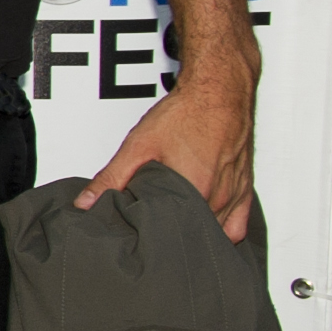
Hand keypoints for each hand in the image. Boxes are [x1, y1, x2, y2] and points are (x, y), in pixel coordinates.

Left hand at [77, 62, 257, 241]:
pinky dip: (222, 231)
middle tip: (153, 235)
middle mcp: (220, 199)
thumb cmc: (186, 113)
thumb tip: (86, 203)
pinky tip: (204, 229)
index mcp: (195, 192)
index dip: (151, 239)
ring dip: (196, 234)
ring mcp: (235, 196)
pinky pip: (238, 225)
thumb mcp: (139, 146)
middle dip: (172, 238)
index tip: (138, 237)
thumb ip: (112, 178)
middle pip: (193, 234)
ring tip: (174, 232)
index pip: (171, 235)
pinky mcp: (245, 190)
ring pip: (217, 232)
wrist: (220, 91)